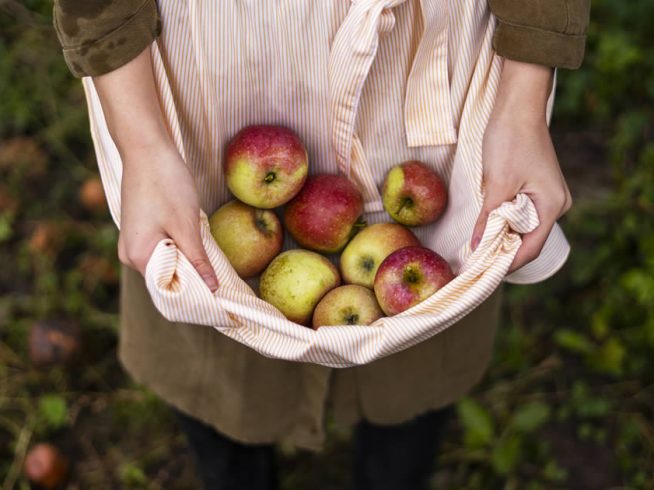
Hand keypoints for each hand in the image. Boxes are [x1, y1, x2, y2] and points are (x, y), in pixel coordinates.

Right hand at [93, 47, 217, 291]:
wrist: (146, 148)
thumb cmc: (165, 183)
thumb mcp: (186, 225)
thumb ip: (198, 261)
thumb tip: (212, 288)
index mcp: (138, 257)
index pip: (169, 290)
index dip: (196, 293)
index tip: (220, 295)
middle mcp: (130, 255)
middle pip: (168, 278)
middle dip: (194, 277)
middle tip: (223, 277)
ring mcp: (133, 242)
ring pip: (167, 263)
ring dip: (189, 262)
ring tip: (212, 260)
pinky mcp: (140, 230)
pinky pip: (163, 249)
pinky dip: (181, 249)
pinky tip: (197, 243)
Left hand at [471, 60, 571, 272]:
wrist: (517, 106)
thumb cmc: (510, 140)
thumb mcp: (496, 184)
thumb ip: (487, 219)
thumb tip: (476, 248)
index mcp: (552, 206)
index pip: (530, 248)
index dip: (506, 263)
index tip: (482, 274)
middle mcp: (556, 204)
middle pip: (528, 240)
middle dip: (502, 252)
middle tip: (475, 264)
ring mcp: (547, 196)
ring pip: (523, 227)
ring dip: (501, 237)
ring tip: (477, 249)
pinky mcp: (536, 188)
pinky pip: (521, 213)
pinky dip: (504, 222)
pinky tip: (486, 228)